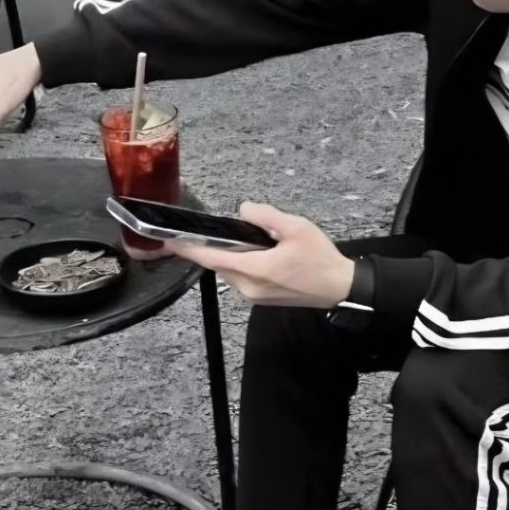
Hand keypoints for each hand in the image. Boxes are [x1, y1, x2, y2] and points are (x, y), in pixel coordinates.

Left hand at [166, 202, 354, 308]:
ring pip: (230, 270)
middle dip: (216, 246)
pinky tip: (259, 253)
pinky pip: (241, 277)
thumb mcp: (296, 227)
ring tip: (252, 239)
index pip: (211, 258)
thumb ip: (265, 216)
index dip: (188, 249)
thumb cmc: (320, 259)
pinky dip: (242, 263)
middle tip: (222, 229)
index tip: (168, 240)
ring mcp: (253, 296)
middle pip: (219, 263)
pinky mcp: (260, 299)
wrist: (339, 288)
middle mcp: (248, 287)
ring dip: (232, 255)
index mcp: (255, 270)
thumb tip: (243, 210)